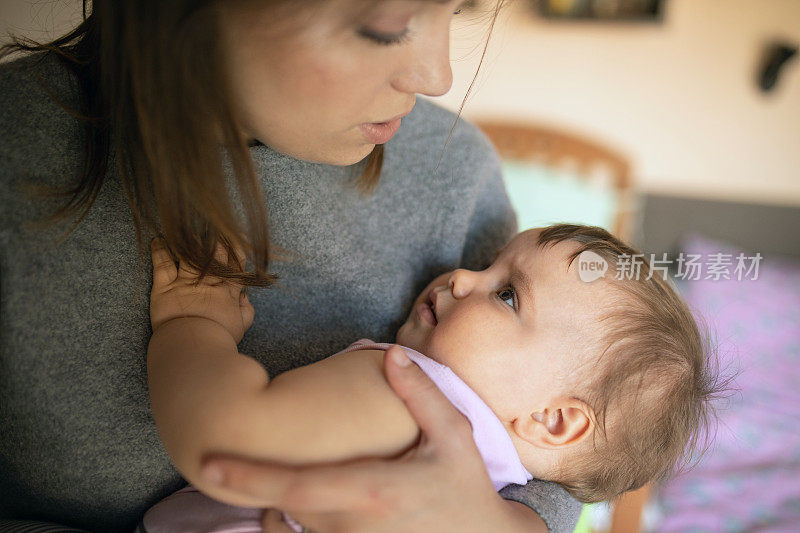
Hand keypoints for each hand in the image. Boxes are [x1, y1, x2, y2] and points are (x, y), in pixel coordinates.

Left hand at [149, 237, 254, 342]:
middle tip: (213, 225)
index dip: (235, 248)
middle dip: (214, 239)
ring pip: (188, 255)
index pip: (234, 264)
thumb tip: (244, 296)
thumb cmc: (219, 339)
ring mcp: (185, 283)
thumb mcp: (241, 326)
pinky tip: (158, 240)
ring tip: (188, 229)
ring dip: (189, 241)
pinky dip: (159, 251)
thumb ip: (246, 310)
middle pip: (213, 254)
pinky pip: (162, 265)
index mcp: (227, 291)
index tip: (236, 234)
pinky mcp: (164, 288)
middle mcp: (207, 282)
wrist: (194, 347)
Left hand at [197, 346, 535, 531]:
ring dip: (269, 501)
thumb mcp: (454, 435)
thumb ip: (421, 394)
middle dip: (247, 486)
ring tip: (249, 476)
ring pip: (291, 525)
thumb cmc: (465, 488)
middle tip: (210, 468)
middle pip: (283, 506)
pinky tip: (284, 501)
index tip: (210, 464)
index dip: (250, 476)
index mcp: (373, 489)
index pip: (297, 486)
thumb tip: (392, 353)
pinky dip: (288, 520)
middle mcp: (353, 524)